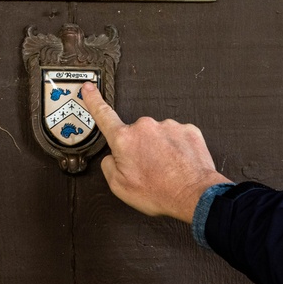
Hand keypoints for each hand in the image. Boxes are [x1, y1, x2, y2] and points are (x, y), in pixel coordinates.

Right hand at [81, 82, 232, 222]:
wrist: (194, 195)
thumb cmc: (159, 193)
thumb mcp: (119, 186)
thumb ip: (108, 166)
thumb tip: (112, 157)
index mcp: (125, 139)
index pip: (103, 114)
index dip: (94, 100)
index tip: (89, 88)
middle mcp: (145, 127)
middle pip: (136, 135)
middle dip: (140, 149)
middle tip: (148, 170)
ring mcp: (169, 126)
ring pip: (158, 137)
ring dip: (160, 150)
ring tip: (167, 171)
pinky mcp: (188, 130)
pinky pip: (177, 138)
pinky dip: (177, 150)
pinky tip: (179, 165)